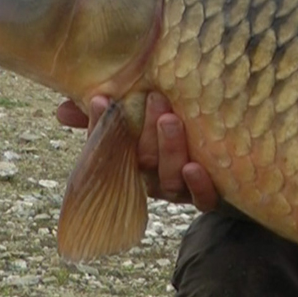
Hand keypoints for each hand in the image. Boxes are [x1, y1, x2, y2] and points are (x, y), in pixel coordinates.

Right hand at [56, 93, 218, 211]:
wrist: (236, 159)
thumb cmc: (178, 134)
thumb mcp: (146, 118)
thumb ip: (109, 114)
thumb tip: (61, 110)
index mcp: (134, 160)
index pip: (110, 147)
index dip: (102, 125)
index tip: (101, 99)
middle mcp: (154, 177)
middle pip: (143, 160)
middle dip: (146, 131)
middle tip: (154, 98)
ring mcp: (181, 188)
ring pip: (169, 177)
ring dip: (169, 149)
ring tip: (170, 120)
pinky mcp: (211, 196)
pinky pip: (202, 198)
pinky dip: (198, 185)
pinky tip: (195, 168)